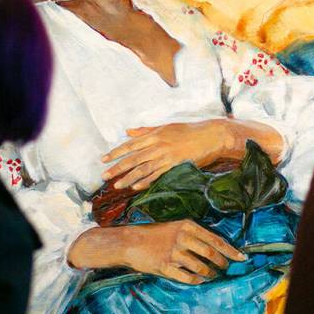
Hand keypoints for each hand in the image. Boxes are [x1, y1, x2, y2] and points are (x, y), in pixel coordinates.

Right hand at [68, 221, 246, 283]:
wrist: (131, 242)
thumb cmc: (157, 235)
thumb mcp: (177, 228)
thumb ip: (196, 236)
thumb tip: (218, 248)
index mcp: (188, 226)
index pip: (216, 240)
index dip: (231, 251)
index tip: (242, 258)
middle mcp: (183, 237)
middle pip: (211, 254)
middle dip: (222, 264)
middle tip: (225, 268)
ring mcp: (174, 252)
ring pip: (201, 268)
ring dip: (209, 274)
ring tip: (211, 275)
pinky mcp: (165, 266)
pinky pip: (187, 278)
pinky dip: (196, 281)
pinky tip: (198, 280)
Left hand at [101, 120, 236, 190]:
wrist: (210, 136)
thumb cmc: (189, 131)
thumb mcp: (166, 127)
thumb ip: (146, 131)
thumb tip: (128, 131)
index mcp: (155, 134)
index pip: (130, 145)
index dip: (116, 153)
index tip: (104, 159)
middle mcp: (158, 145)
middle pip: (133, 158)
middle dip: (117, 168)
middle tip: (104, 176)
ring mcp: (166, 156)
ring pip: (142, 168)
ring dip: (128, 178)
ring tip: (117, 185)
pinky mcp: (174, 165)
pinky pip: (157, 175)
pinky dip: (146, 181)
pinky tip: (136, 187)